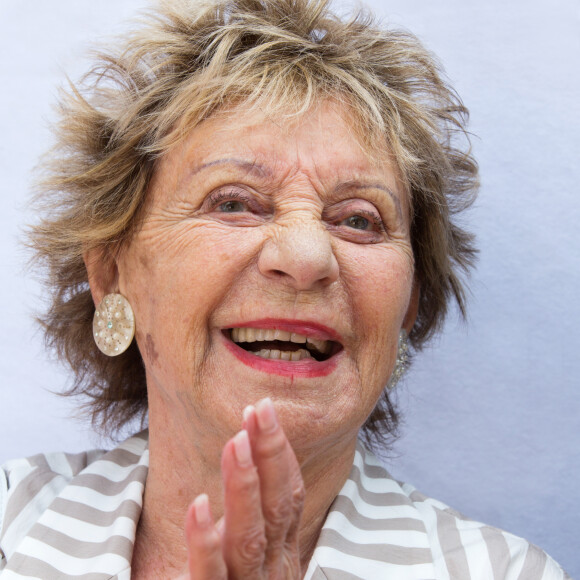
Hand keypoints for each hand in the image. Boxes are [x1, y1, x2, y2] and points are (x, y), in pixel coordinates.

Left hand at [177, 398, 305, 578]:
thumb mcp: (250, 558)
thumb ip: (252, 524)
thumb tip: (246, 464)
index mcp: (281, 554)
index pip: (290, 496)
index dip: (280, 452)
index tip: (264, 411)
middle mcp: (273, 571)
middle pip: (279, 508)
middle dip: (270, 455)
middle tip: (258, 411)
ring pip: (250, 537)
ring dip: (245, 486)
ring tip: (235, 442)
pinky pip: (211, 578)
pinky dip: (205, 542)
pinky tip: (198, 505)